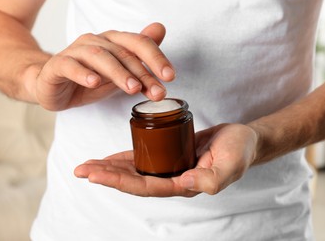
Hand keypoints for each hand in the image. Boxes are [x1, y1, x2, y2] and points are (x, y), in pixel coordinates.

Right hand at [35, 23, 174, 110]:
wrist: (53, 86)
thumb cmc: (89, 78)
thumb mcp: (119, 72)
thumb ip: (139, 56)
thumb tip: (160, 29)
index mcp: (112, 42)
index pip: (138, 44)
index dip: (156, 58)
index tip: (170, 77)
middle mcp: (95, 42)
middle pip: (123, 52)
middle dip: (142, 73)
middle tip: (156, 91)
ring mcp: (75, 52)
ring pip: (99, 58)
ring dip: (118, 73)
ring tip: (132, 88)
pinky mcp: (57, 66)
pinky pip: (69, 66)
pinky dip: (82, 73)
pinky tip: (94, 82)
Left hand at [74, 123, 257, 196]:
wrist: (243, 140)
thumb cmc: (240, 151)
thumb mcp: (231, 163)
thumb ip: (213, 177)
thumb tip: (186, 182)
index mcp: (183, 184)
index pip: (145, 186)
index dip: (119, 181)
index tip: (95, 174)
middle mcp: (172, 179)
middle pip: (133, 180)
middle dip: (106, 176)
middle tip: (81, 169)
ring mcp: (170, 167)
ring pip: (135, 171)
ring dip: (110, 169)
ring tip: (87, 165)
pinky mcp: (169, 154)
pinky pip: (143, 158)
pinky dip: (125, 158)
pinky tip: (109, 158)